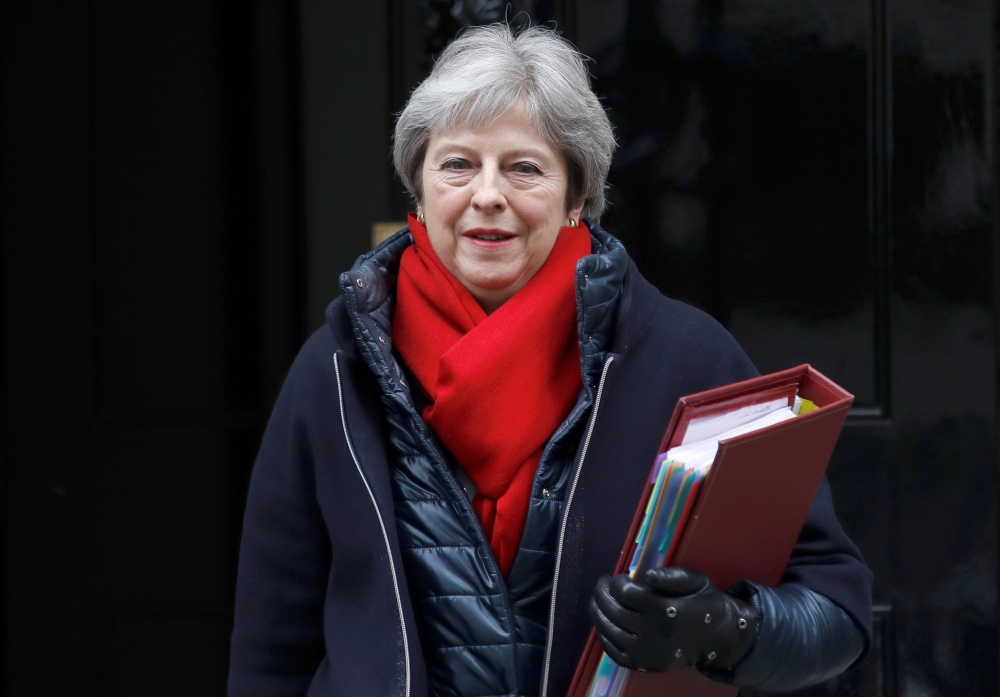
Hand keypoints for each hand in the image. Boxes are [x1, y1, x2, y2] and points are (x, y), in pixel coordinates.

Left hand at [588, 567, 756, 672]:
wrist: (720, 638)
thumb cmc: (706, 604)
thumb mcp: (697, 581)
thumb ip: (672, 576)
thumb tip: (647, 574)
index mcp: (666, 609)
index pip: (625, 593)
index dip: (616, 583)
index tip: (618, 577)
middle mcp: (654, 633)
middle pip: (613, 611)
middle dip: (601, 594)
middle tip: (601, 584)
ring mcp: (648, 652)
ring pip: (610, 631)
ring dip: (598, 613)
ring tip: (597, 601)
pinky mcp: (646, 664)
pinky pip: (615, 653)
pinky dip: (603, 637)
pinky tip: (603, 624)